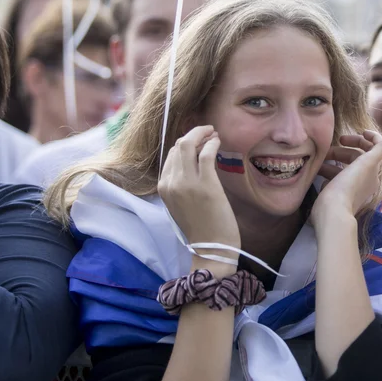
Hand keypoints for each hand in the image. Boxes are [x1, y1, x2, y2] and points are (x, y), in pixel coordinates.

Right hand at [157, 125, 240, 250]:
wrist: (212, 248)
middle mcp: (171, 183)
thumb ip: (181, 184)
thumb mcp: (181, 204)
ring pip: (189, 145)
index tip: (199, 141)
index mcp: (163, 188)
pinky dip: (212, 143)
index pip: (171, 155)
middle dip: (194, 134)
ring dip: (203, 134)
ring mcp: (187, 184)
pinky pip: (206, 153)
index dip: (186, 143)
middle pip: (179, 146)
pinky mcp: (206, 185)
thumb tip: (193, 160)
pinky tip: (218, 142)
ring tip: (213, 134)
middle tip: (208, 132)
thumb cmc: (201, 228)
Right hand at [310, 131, 381, 224]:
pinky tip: (318, 171)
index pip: (373, 150)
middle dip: (341, 150)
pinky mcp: (337, 196)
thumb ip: (377, 149)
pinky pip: (333, 179)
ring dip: (331, 160)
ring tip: (319, 160)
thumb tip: (376, 139)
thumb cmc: (348, 186)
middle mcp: (364, 181)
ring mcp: (350, 189)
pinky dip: (327, 172)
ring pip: (343, 168)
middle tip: (327, 149)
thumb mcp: (367, 163)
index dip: (362, 139)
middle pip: (355, 158)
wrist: (332, 212)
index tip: (347, 136)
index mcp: (372, 173)